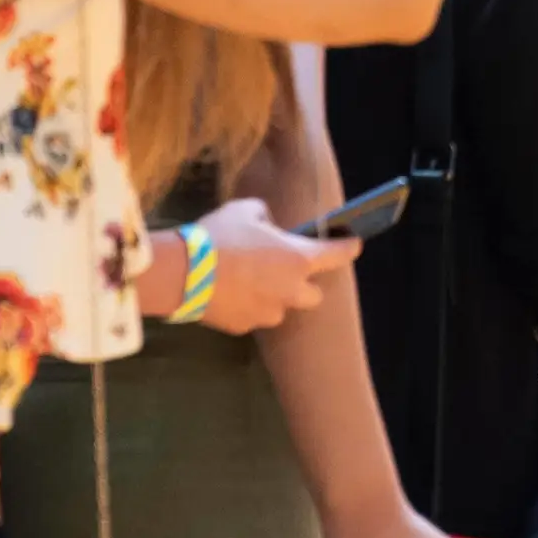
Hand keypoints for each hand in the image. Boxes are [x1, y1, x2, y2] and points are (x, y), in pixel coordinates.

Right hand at [182, 196, 356, 332]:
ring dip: (274, 298)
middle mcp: (291, 290)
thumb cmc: (220, 236)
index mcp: (299, 258)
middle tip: (287, 272)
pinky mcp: (244, 327)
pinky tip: (227, 294)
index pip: (337, 254)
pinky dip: (247, 308)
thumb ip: (265, 216)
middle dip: (305, 285)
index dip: (348, 248)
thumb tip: (266, 224)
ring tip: (248, 284)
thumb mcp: (246, 210)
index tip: (355, 245)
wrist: (182, 273)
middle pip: (315, 295)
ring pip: (281, 309)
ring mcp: (268, 313)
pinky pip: (253, 317)